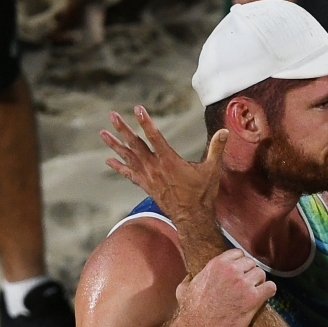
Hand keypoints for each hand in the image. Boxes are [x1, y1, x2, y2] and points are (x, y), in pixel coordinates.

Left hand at [100, 106, 225, 225]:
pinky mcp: (146, 186)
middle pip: (135, 144)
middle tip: (112, 115)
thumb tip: (225, 131)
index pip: (155, 137)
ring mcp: (148, 177)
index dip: (146, 122)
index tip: (137, 108)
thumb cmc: (202, 194)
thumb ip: (216, 149)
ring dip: (115, 145)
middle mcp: (155, 167)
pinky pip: (129, 174)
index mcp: (170, 161)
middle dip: (123, 129)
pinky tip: (108, 160)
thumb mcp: (212, 170)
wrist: (192, 217)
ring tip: (102, 133)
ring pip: (128, 157)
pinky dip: (118, 166)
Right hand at [175, 249, 276, 326]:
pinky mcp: (253, 298)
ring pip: (261, 274)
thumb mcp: (184, 289)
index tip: (240, 272)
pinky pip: (270, 287)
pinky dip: (269, 291)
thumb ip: (190, 278)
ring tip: (253, 292)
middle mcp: (232, 270)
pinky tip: (263, 297)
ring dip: (259, 283)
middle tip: (246, 286)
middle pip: (251, 263)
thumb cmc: (190, 312)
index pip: (238, 254)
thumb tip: (190, 276)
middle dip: (249, 273)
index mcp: (217, 264)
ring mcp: (244, 284)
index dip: (240, 264)